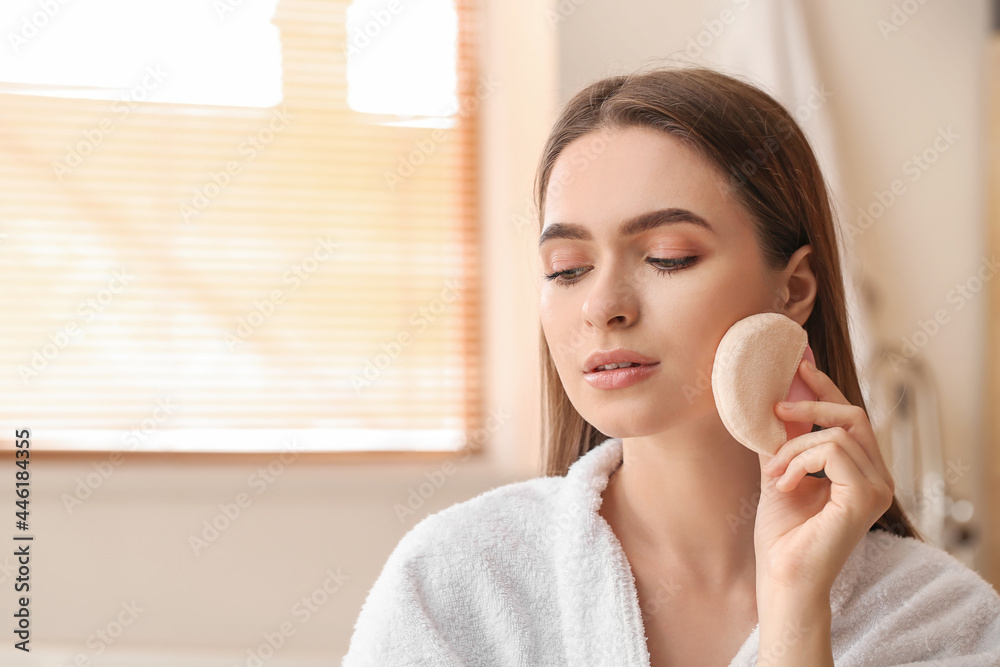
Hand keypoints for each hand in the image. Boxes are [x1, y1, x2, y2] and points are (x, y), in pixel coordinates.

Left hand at [753, 357, 894, 597]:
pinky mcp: (866, 496)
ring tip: (774, 474)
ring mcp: (877, 488)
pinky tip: (784, 484)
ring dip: (793, 447)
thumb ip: (784, 439)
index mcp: (862, 472)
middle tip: (775, 406)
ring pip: (836, 433)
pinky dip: (800, 461)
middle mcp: (878, 478)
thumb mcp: (779, 472)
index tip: (800, 363)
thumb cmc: (782, 535)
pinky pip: (831, 451)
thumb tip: (776, 399)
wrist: (782, 577)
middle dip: (811, 402)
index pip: (851, 417)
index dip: (826, 386)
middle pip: (853, 414)